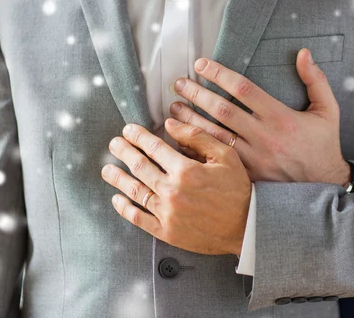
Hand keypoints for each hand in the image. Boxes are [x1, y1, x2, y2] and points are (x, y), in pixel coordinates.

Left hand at [102, 120, 251, 255]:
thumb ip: (197, 137)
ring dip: (117, 178)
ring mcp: (166, 213)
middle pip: (139, 166)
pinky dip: (124, 207)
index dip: (138, 136)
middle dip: (124, 152)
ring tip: (107, 169)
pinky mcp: (166, 231)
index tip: (129, 130)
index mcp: (185, 170)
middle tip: (114, 144)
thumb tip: (170, 123)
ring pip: (134, 191)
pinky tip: (117, 199)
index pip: (154, 147)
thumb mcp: (226, 156)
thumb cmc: (238, 190)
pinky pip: (138, 218)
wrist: (246, 227)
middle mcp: (172, 191)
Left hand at [170, 48, 350, 187]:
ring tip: (174, 108)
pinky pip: (217, 160)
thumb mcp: (327, 110)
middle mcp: (264, 137)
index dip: (219, 74)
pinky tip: (182, 140)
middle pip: (222, 111)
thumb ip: (315, 80)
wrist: (324, 186)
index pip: (243, 89)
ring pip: (215, 136)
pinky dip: (198, 149)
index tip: (201, 65)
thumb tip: (302, 53)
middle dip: (197, 95)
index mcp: (281, 118)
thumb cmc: (323, 145)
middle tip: (179, 84)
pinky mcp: (247, 176)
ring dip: (191, 120)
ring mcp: (253, 159)